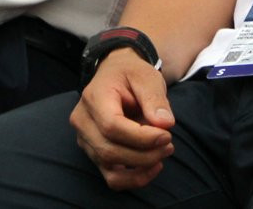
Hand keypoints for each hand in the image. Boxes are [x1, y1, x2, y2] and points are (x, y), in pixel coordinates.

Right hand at [69, 48, 175, 190]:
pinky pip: (111, 177)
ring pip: (109, 167)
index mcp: (94, 97)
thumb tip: (165, 124)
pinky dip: (133, 179)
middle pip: (109, 150)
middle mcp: (83, 121)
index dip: (141, 137)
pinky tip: (152, 166)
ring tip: (163, 153)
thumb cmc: (131, 74)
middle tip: (169, 144)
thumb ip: (155, 99)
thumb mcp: (146, 76)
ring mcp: (85, 140)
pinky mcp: (94, 153)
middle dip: (145, 154)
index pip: (112, 126)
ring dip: (141, 168)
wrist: (116, 75)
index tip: (166, 135)